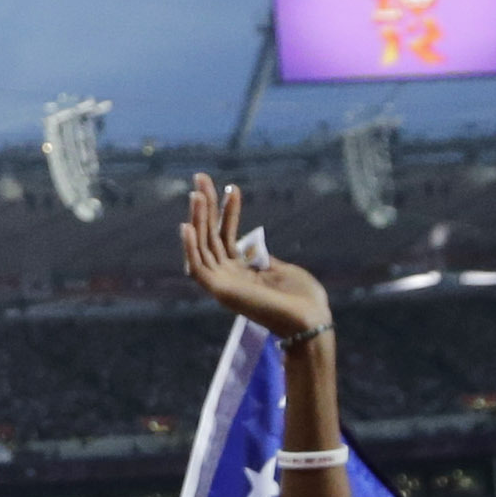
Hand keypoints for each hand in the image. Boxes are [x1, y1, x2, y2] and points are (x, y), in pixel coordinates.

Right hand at [178, 178, 331, 347]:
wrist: (309, 319)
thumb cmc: (302, 298)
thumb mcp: (281, 269)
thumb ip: (261, 257)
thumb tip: (253, 244)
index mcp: (242, 272)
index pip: (226, 236)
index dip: (227, 210)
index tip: (231, 187)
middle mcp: (228, 277)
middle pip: (211, 236)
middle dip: (206, 206)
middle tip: (201, 177)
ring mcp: (223, 285)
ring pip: (202, 247)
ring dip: (198, 219)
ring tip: (197, 193)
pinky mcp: (221, 292)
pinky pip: (198, 268)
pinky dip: (190, 248)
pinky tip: (186, 226)